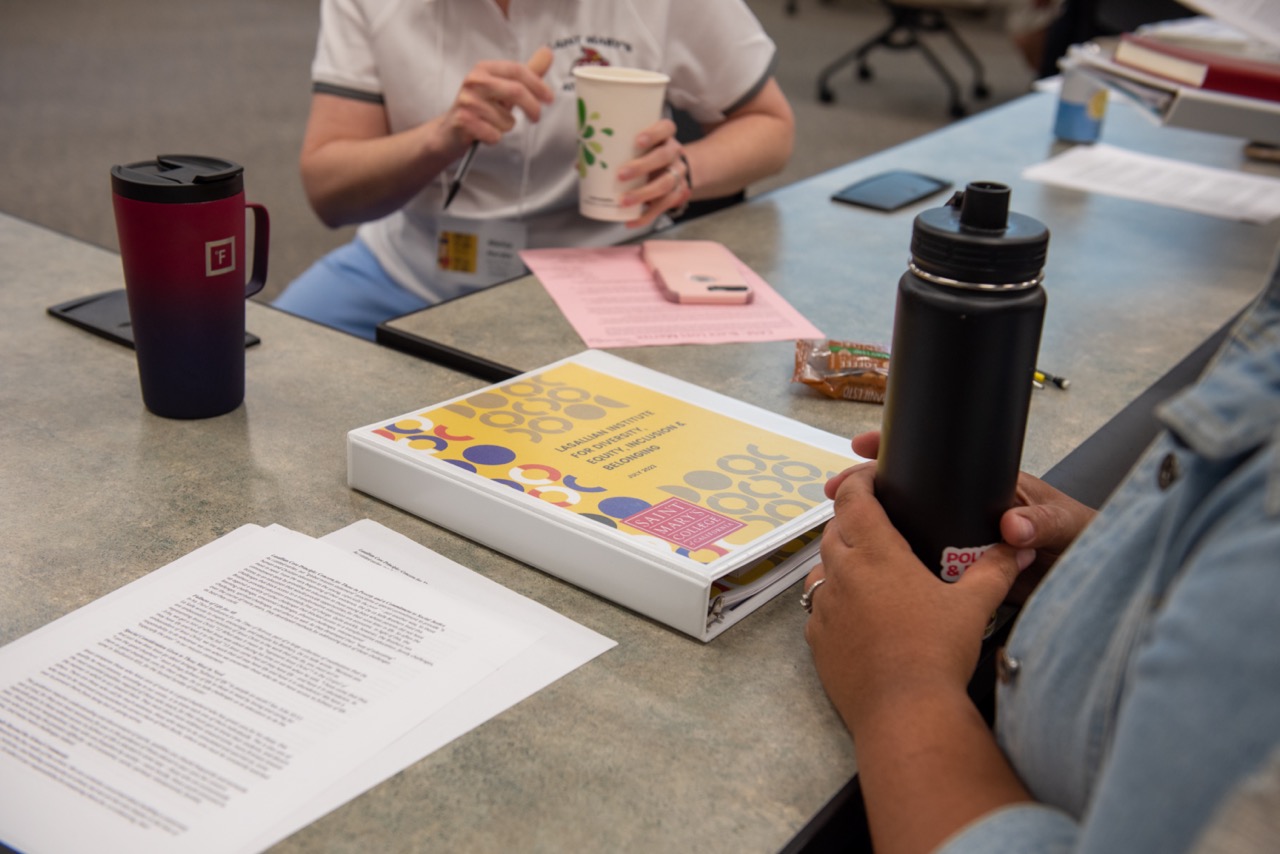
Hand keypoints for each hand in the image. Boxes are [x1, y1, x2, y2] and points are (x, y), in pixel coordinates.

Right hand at [441, 46, 554, 154]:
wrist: (450, 130)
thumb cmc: (481, 107)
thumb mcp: (503, 87)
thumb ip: (526, 73)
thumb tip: (547, 52)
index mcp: (484, 68)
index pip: (517, 70)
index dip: (538, 84)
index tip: (549, 98)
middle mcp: (474, 81)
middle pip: (516, 91)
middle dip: (532, 107)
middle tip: (536, 117)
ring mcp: (467, 101)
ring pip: (507, 119)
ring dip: (507, 126)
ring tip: (493, 123)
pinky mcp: (463, 121)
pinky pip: (494, 135)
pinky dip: (494, 138)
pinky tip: (484, 133)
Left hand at [617, 119, 690, 228]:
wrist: (671, 169)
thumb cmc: (646, 155)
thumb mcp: (634, 147)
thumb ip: (611, 152)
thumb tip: (580, 164)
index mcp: (664, 136)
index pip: (666, 128)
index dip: (654, 133)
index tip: (637, 141)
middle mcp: (674, 153)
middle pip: (664, 156)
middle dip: (642, 166)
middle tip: (621, 175)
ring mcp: (678, 174)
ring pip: (666, 183)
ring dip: (644, 194)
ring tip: (624, 201)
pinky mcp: (677, 194)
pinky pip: (664, 206)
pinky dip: (646, 216)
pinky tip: (630, 221)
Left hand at [804, 461, 1032, 731]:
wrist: (905, 713)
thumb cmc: (938, 654)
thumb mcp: (974, 607)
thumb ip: (994, 571)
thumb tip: (1015, 550)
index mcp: (876, 554)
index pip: (854, 499)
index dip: (858, 481)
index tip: (867, 476)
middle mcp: (842, 574)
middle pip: (834, 531)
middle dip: (850, 520)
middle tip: (874, 523)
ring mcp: (824, 608)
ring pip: (821, 569)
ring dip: (838, 561)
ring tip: (864, 568)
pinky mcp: (817, 640)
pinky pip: (818, 608)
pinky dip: (833, 601)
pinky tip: (855, 613)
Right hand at [836, 431, 1096, 604]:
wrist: (1090, 581)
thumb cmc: (1079, 539)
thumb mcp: (1064, 526)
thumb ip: (1041, 523)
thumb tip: (1012, 525)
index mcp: (986, 483)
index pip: (935, 456)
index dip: (896, 448)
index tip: (863, 445)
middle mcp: (962, 507)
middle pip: (906, 491)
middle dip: (866, 487)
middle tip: (835, 489)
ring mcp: (956, 539)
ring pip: (905, 527)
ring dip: (872, 526)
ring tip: (838, 529)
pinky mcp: (956, 572)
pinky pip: (917, 562)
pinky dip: (892, 562)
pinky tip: (866, 567)